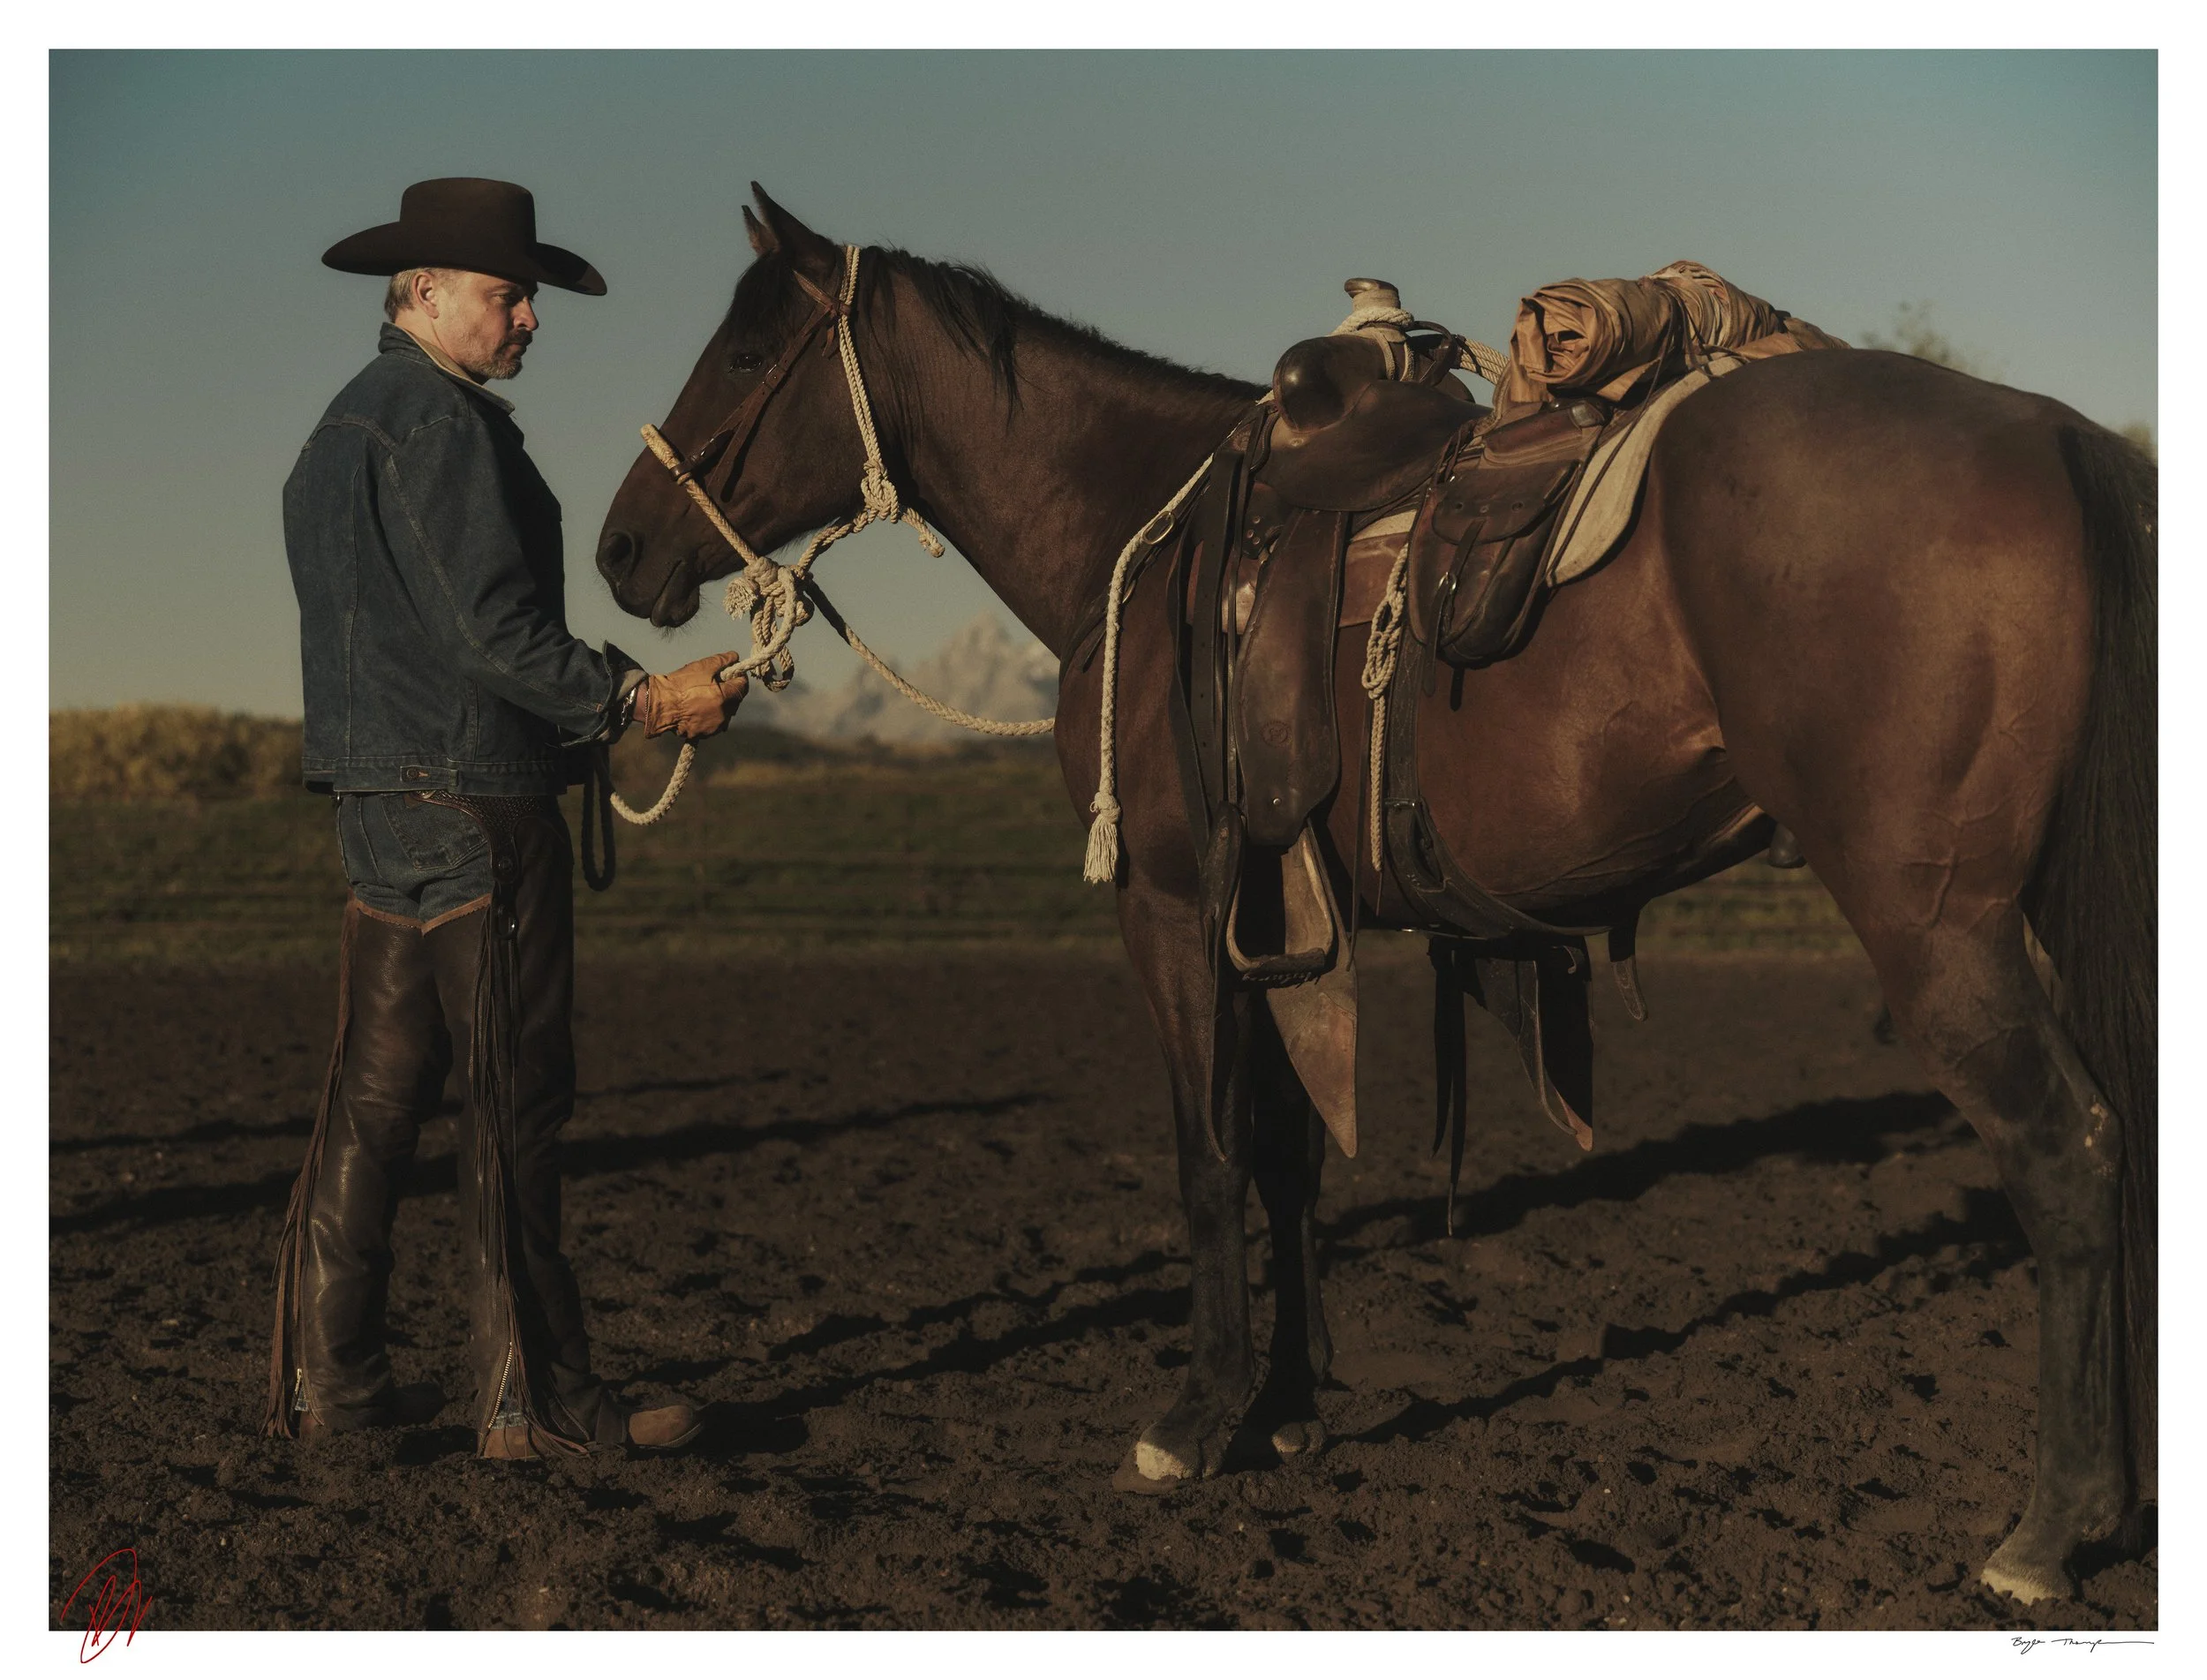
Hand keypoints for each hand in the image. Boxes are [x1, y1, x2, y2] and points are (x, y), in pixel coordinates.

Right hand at [632, 653, 748, 740]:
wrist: (659, 704)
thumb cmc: (680, 685)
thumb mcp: (702, 666)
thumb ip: (722, 660)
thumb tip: (734, 657)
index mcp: (724, 697)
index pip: (743, 686)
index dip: (739, 677)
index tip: (732, 673)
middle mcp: (723, 715)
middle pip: (735, 700)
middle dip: (729, 691)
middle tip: (715, 684)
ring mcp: (714, 727)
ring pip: (725, 713)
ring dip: (721, 705)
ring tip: (705, 697)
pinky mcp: (704, 734)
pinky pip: (714, 723)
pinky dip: (711, 716)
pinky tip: (699, 709)